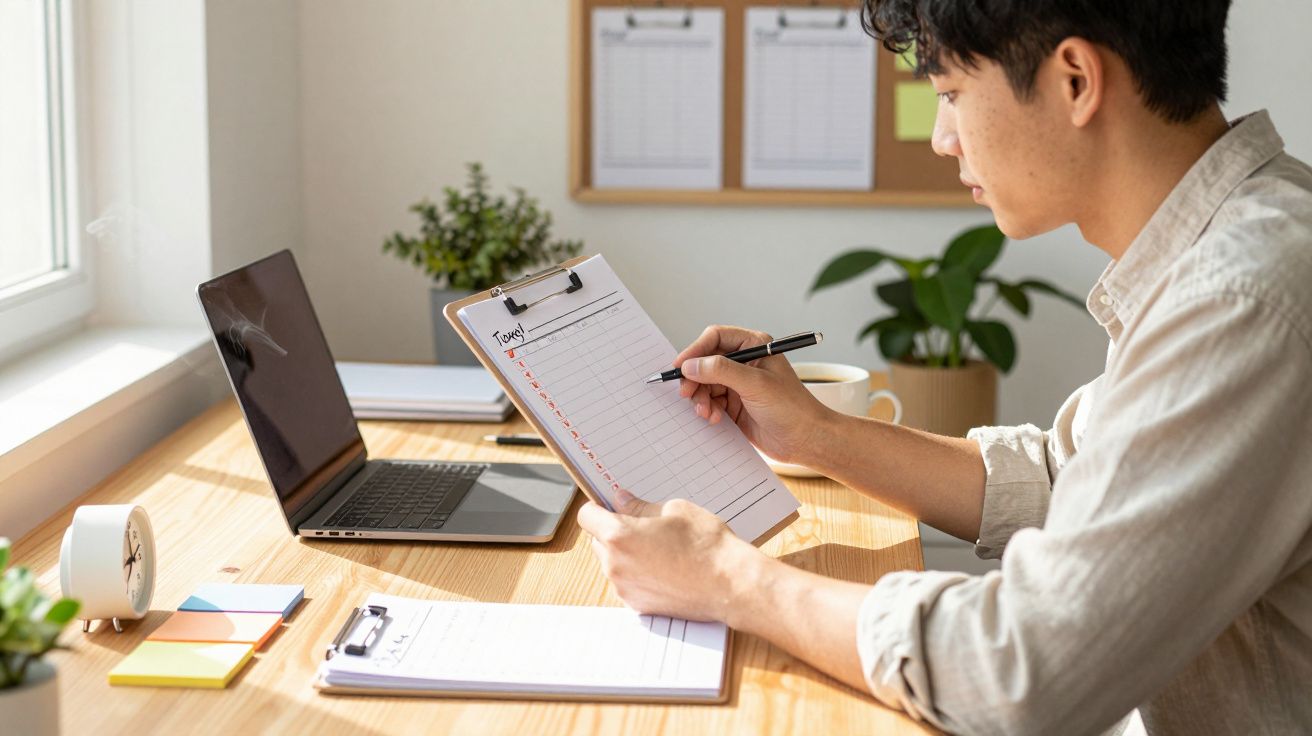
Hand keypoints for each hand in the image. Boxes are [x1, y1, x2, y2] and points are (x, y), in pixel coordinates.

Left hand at [578, 489, 760, 621]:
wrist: (730, 584)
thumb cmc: (706, 545)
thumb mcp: (674, 510)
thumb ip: (640, 506)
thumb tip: (621, 500)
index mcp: (619, 535)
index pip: (586, 516)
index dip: (597, 508)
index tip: (608, 506)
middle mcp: (615, 565)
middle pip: (597, 541)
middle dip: (613, 532)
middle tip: (644, 527)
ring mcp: (625, 588)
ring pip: (612, 563)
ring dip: (625, 554)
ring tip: (660, 550)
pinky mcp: (638, 606)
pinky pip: (627, 583)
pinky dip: (637, 575)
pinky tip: (664, 569)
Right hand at [675, 325, 832, 464]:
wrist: (805, 440)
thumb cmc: (791, 408)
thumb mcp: (756, 384)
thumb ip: (722, 371)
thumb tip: (691, 365)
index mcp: (754, 346)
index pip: (715, 338)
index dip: (695, 350)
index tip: (681, 366)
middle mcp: (744, 362)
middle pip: (705, 361)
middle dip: (695, 378)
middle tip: (687, 393)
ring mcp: (738, 384)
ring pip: (704, 383)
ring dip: (700, 397)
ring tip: (706, 412)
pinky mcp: (734, 404)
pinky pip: (709, 401)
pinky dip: (706, 409)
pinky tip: (714, 418)